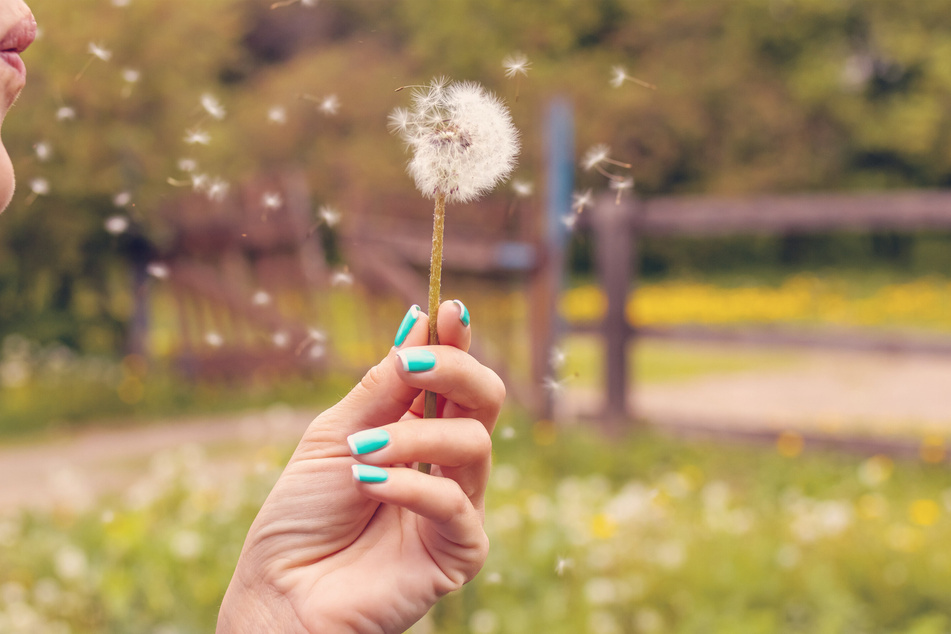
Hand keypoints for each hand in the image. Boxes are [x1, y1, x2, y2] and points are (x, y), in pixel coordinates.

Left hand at [217, 300, 503, 633]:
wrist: (281, 593)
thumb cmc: (301, 516)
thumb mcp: (335, 436)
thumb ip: (382, 388)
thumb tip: (417, 320)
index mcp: (417, 431)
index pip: (452, 378)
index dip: (455, 342)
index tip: (449, 309)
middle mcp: (445, 464)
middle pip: (486, 401)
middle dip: (455, 371)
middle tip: (413, 364)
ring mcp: (457, 506)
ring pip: (474, 445)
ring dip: (414, 437)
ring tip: (361, 453)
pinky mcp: (460, 551)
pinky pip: (455, 504)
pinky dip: (410, 485)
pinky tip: (367, 483)